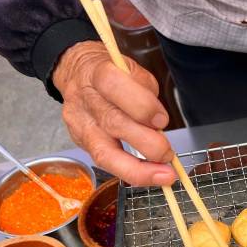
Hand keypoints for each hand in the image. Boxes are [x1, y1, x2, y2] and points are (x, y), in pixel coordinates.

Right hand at [53, 41, 176, 185]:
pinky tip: (148, 176)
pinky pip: (105, 164)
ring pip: (104, 153)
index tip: (162, 121)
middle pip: (113, 123)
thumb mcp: (132, 70)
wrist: (78, 74)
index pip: (115, 86)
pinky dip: (130, 172)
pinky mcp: (80, 142)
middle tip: (168, 154)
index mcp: (99, 74)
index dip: (142, 106)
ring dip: (139, 169)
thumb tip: (158, 124)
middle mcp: (86, 100)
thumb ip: (146, 92)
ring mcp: (81, 124)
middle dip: (147, 144)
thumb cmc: (112, 75)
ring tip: (163, 175)